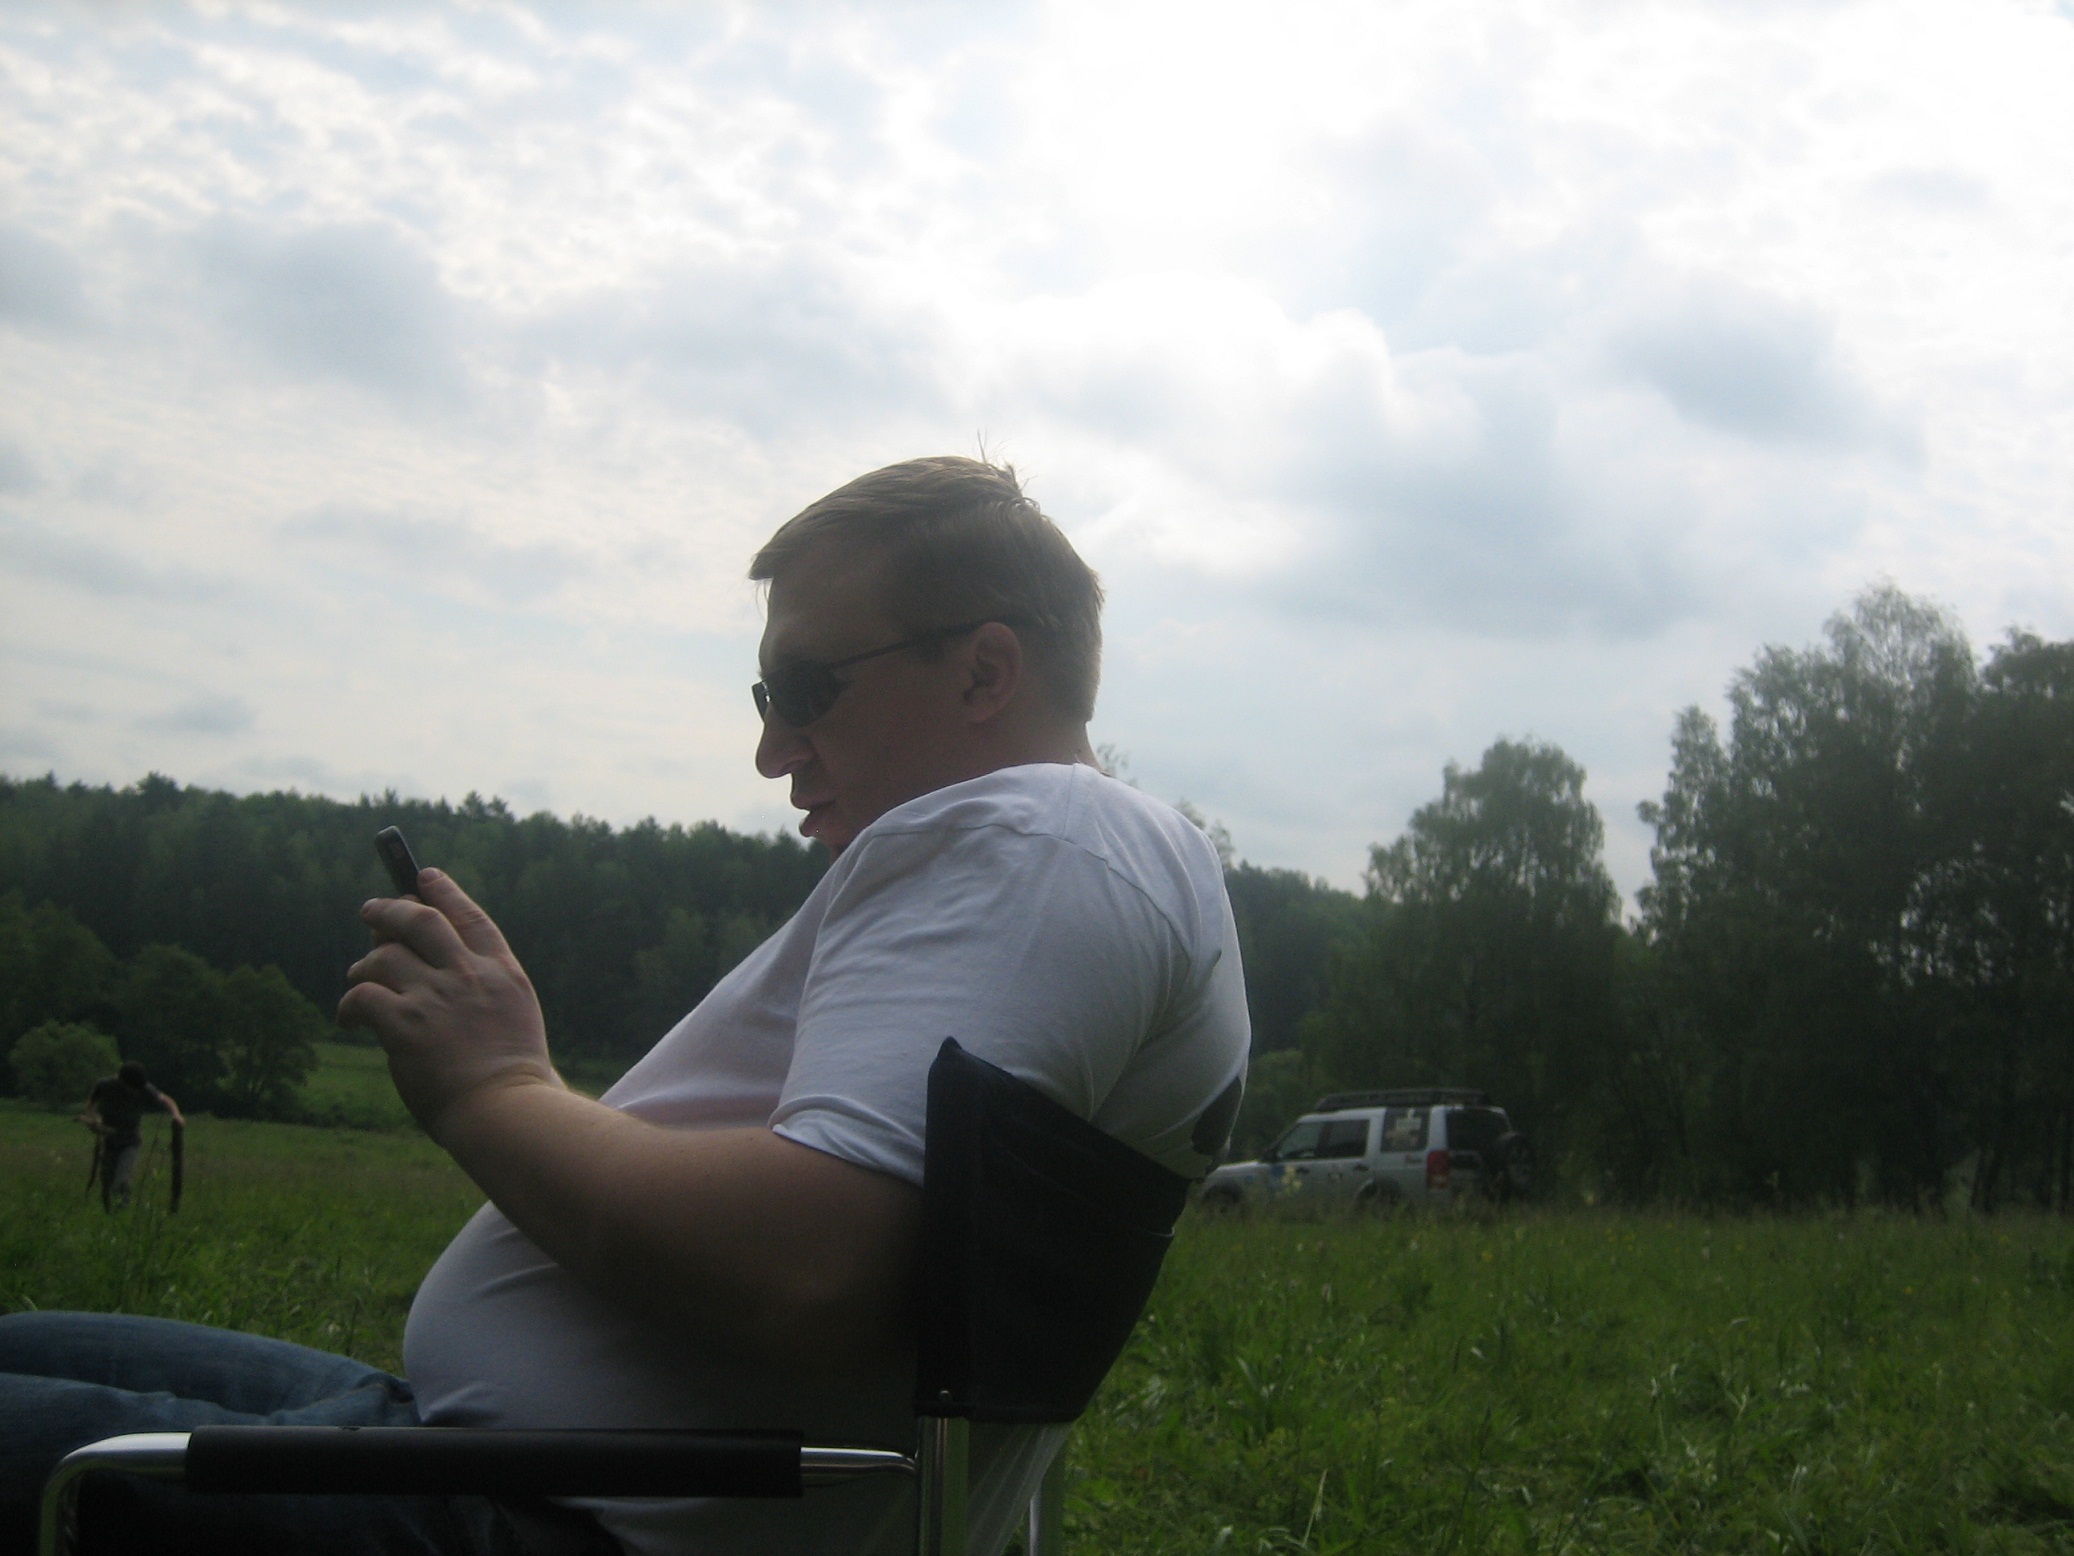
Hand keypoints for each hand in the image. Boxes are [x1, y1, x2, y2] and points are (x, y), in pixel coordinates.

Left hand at [338, 869, 560, 1139]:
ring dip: (365, 963)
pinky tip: (349, 1019)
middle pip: (420, 920)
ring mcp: (437, 997)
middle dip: (389, 909)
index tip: (423, 876)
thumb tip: (429, 974)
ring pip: (384, 956)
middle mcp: (470, 975)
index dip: (444, 891)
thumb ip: (484, 993)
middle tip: (370, 910)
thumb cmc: (513, 1082)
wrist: (508, 1112)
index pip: (470, 917)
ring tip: (358, 976)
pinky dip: (350, 1004)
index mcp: (504, 973)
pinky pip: (362, 996)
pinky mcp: (405, 1024)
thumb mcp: (515, 1021)